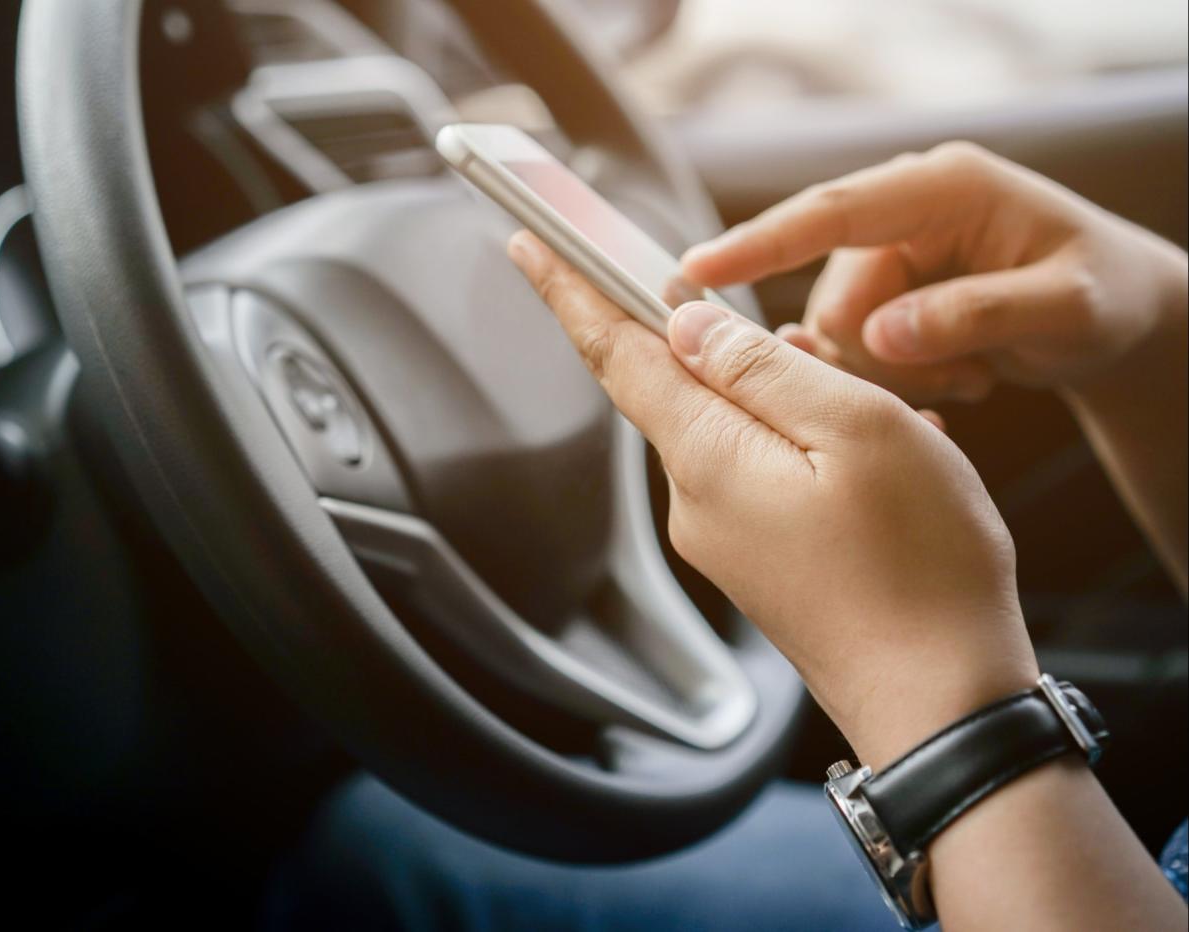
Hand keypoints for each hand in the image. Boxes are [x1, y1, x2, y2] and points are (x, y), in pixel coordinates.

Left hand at [508, 231, 1037, 767]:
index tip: (532, 241)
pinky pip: (763, 473)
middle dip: (722, 344)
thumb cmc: (917, 565)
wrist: (940, 702)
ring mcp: (723, 536)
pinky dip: (808, 446)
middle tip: (794, 336)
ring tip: (875, 416)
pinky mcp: (756, 561)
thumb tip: (688, 324)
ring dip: (789, 399)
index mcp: (707, 454)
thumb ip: (762, 370)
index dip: (572, 289)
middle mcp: (695, 498)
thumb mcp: (857, 429)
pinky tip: (874, 458)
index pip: (616, 352)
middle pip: (680, 386)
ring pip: (734, 428)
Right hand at [681, 142, 1187, 404]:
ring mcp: (892, 258)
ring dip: (896, 376)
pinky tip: (958, 377)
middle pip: (832, 300)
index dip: (760, 244)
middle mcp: (903, 216)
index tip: (696, 272)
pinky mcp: (887, 296)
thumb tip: (878, 337)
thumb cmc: (1107, 295)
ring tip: (972, 375)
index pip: (832, 213)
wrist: (1121, 314)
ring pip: (838, 339)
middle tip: (959, 380)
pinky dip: (899, 381)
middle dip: (878, 358)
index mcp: (942, 189)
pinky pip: (854, 355)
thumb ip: (973, 315)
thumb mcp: (1065, 307)